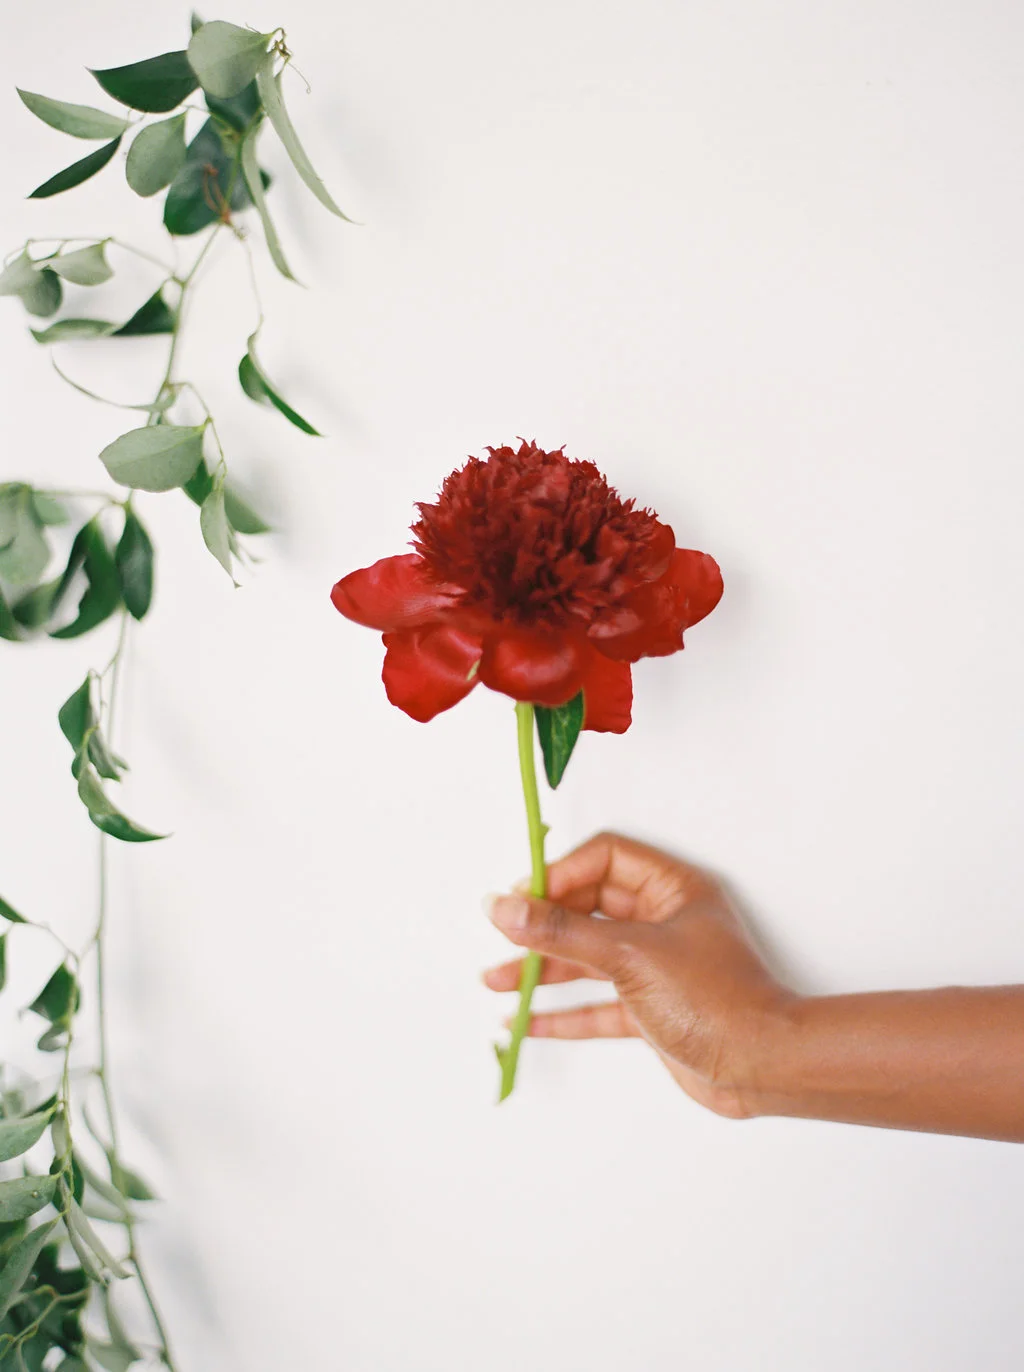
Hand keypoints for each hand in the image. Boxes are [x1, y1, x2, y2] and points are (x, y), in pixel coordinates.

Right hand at [484, 831, 793, 1117]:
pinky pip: (597, 1003)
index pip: (603, 860)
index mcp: (673, 888)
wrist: (764, 1067)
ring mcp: (658, 967)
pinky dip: (563, 1011)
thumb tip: (505, 907)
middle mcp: (665, 921)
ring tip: (496, 980)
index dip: (559, 874)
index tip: (521, 899)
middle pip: (590, 908)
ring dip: (543, 968)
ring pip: (588, 957)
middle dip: (543, 924)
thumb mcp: (629, 956)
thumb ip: (561, 932)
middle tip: (502, 936)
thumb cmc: (716, 1001)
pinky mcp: (653, 1010)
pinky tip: (526, 1019)